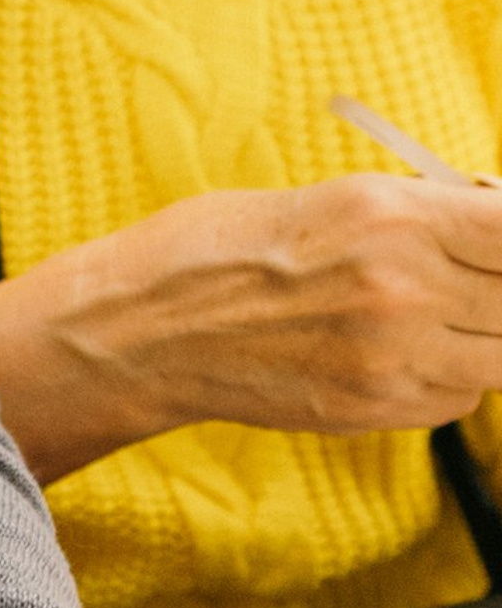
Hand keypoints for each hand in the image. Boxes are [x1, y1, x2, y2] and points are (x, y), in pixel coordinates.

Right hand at [0, 177, 501, 482]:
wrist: (142, 330)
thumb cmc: (220, 248)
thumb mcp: (332, 199)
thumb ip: (425, 215)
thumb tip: (496, 225)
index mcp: (391, 215)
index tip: (499, 238)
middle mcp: (403, 286)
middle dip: (498, 285)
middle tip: (468, 278)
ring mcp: (393, 356)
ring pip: (500, 354)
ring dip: (484, 333)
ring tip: (435, 312)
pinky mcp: (378, 408)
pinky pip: (460, 394)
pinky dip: (452, 374)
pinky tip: (402, 350)